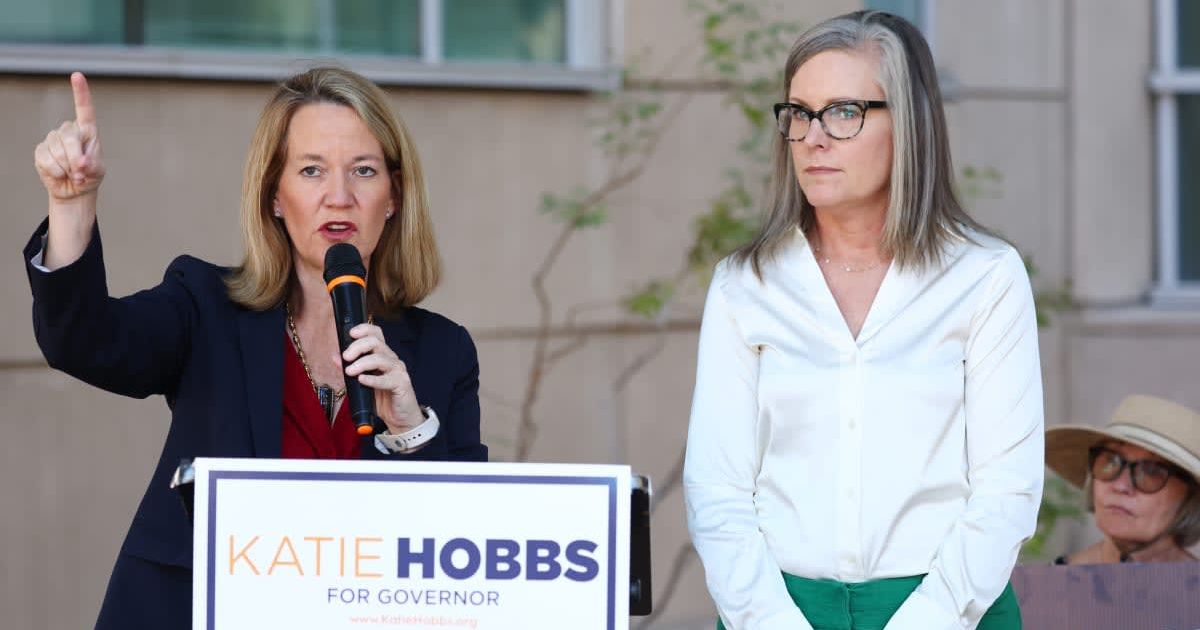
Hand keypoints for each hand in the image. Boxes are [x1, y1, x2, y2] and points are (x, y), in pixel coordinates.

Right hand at [34, 72, 104, 200]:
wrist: (75, 189)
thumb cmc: (90, 176)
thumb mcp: (98, 171)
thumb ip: (92, 165)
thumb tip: (80, 163)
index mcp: (87, 131)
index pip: (84, 109)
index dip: (80, 92)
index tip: (77, 75)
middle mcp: (68, 130)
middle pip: (70, 138)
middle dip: (76, 159)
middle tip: (82, 173)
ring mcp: (53, 139)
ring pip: (58, 152)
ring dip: (67, 169)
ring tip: (73, 174)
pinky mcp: (41, 150)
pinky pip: (46, 160)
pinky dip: (56, 172)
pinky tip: (60, 174)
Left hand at [342, 323, 423, 433]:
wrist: (400, 417)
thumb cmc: (383, 398)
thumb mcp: (362, 382)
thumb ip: (350, 369)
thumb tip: (336, 357)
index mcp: (383, 356)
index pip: (376, 334)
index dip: (364, 329)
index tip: (350, 333)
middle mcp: (391, 360)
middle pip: (376, 343)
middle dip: (358, 346)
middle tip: (346, 356)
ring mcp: (398, 371)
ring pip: (381, 359)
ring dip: (362, 363)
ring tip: (350, 371)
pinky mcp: (402, 384)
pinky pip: (387, 379)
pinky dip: (373, 379)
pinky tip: (362, 380)